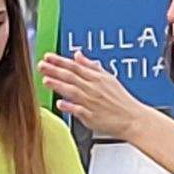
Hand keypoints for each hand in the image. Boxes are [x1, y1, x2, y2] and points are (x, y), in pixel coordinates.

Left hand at [34, 51, 150, 140]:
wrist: (132, 119)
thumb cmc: (120, 100)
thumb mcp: (108, 77)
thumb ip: (90, 66)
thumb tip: (78, 55)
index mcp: (96, 78)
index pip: (75, 66)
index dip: (60, 61)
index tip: (47, 57)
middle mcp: (92, 88)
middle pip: (71, 77)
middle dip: (55, 70)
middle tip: (41, 66)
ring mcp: (92, 102)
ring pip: (73, 91)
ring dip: (59, 85)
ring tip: (46, 80)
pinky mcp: (92, 117)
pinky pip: (79, 110)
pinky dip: (70, 106)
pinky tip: (60, 103)